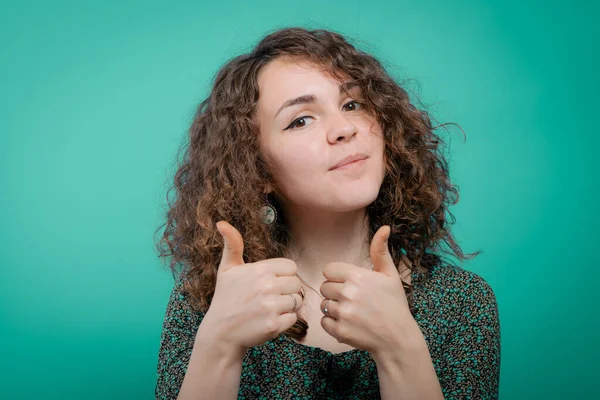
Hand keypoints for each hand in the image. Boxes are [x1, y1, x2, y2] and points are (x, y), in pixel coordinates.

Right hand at [200, 221, 303, 352]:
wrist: (220, 332)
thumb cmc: (225, 298)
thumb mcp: (227, 269)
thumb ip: (232, 245)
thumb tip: (221, 222)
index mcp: (259, 270)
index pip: (291, 267)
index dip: (283, 275)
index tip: (270, 282)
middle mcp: (267, 286)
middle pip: (297, 283)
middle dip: (287, 290)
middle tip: (270, 297)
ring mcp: (271, 306)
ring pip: (297, 301)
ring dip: (287, 306)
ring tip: (269, 308)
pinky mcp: (274, 325)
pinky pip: (294, 318)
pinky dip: (285, 321)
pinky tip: (270, 320)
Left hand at [318, 225, 421, 356]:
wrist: (398, 338)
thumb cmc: (394, 304)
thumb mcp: (390, 275)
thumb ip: (380, 251)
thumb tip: (385, 227)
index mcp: (357, 276)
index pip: (328, 270)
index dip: (337, 277)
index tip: (349, 283)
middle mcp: (348, 293)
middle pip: (324, 287)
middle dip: (335, 292)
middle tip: (353, 300)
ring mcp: (343, 313)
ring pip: (324, 304)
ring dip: (334, 308)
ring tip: (353, 312)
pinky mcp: (339, 330)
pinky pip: (323, 321)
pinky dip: (332, 324)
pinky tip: (349, 323)